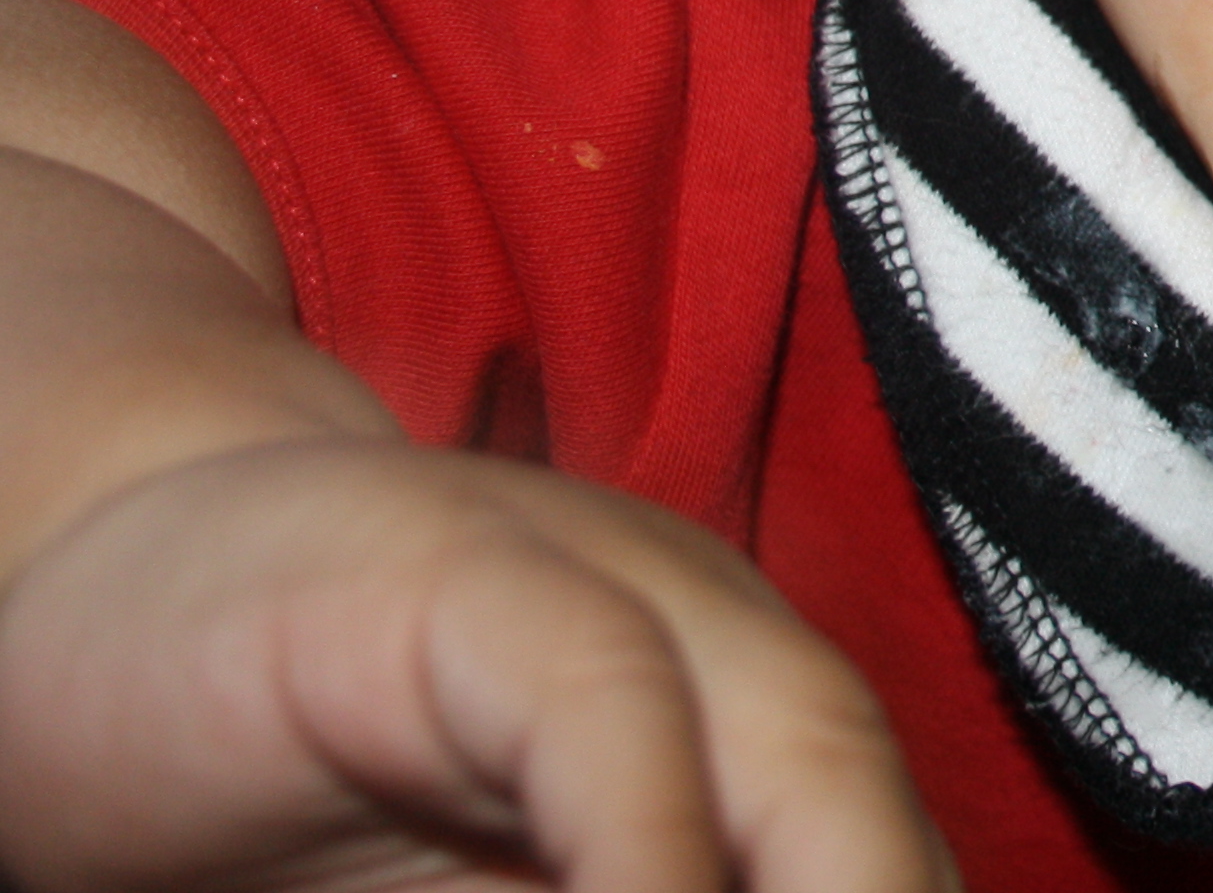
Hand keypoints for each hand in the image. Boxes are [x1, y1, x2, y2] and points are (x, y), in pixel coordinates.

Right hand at [0, 436, 952, 892]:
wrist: (90, 580)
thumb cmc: (300, 788)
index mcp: (769, 755)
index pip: (902, 884)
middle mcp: (735, 662)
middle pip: (894, 840)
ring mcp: (618, 590)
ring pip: (806, 756)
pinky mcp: (471, 572)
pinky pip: (609, 702)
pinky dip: (647, 847)